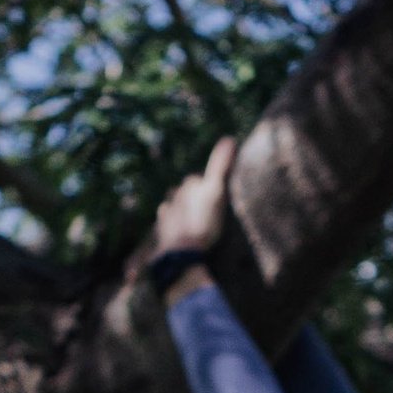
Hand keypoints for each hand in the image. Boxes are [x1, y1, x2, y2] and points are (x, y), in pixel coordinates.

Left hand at [149, 133, 236, 283]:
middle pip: (186, 192)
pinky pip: (167, 223)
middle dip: (193, 197)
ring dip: (182, 209)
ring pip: (174, 206)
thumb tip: (229, 139)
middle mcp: (175, 196)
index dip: (209, 186)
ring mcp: (167, 213)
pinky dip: (172, 224)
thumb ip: (220, 166)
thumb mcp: (216, 193)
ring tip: (193, 219)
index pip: (199, 179)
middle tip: (207, 209)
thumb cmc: (202, 223)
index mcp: (189, 185)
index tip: (217, 194)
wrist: (183, 253)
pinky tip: (178, 230)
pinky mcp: (162, 230)